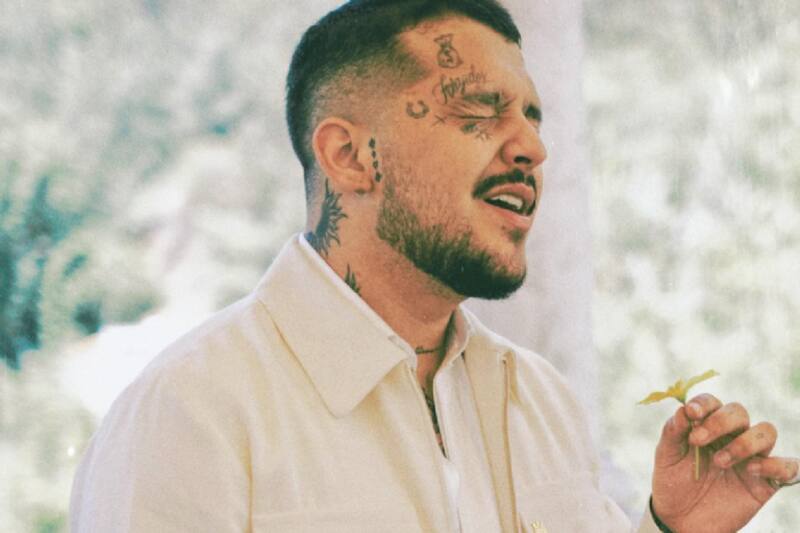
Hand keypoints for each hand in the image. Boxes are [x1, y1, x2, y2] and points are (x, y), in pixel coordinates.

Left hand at [650, 393, 797, 532]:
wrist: (681, 521)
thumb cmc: (674, 483)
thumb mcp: (667, 456)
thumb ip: (673, 431)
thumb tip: (683, 408)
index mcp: (707, 426)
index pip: (712, 403)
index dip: (704, 403)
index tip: (692, 413)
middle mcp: (732, 437)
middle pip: (739, 412)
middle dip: (720, 422)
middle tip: (698, 441)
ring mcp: (752, 458)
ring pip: (766, 431)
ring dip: (744, 443)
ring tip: (720, 462)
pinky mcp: (766, 483)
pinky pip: (788, 467)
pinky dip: (775, 465)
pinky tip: (751, 470)